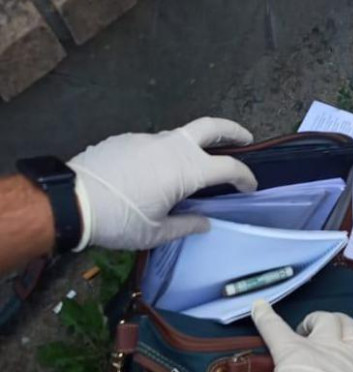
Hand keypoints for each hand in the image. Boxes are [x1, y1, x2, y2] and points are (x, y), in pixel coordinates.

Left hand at [69, 117, 256, 250]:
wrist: (71, 200)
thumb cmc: (119, 220)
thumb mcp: (157, 233)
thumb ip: (187, 225)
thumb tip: (205, 223)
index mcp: (186, 170)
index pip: (229, 168)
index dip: (245, 177)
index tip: (251, 188)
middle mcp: (171, 147)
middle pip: (210, 127)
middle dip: (233, 131)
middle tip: (246, 139)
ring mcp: (148, 139)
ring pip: (181, 136)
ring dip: (196, 146)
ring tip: (198, 166)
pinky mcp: (128, 139)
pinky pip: (156, 144)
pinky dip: (168, 154)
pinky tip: (157, 174)